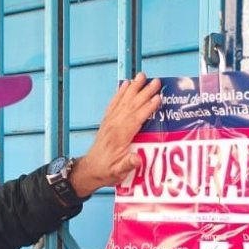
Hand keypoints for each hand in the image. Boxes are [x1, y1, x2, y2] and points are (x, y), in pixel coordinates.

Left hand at [69, 72, 161, 197]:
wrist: (89, 170)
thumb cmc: (106, 172)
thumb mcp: (118, 173)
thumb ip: (127, 165)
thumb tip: (137, 159)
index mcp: (119, 137)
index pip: (136, 119)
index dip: (147, 108)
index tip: (158, 98)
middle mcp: (114, 126)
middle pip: (131, 106)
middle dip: (144, 92)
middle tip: (156, 81)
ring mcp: (109, 122)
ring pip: (123, 101)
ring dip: (133, 88)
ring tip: (142, 75)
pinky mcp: (107, 121)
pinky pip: (114, 103)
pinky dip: (120, 92)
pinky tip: (125, 84)